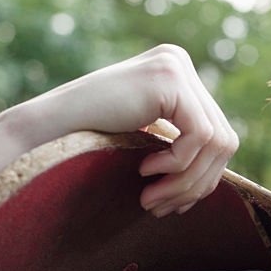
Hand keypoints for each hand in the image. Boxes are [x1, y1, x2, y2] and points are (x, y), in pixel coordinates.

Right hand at [0, 44, 238, 216]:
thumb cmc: (87, 140)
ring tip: (151, 197)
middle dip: (197, 183)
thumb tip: (221, 175)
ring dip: (186, 180)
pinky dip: (178, 164)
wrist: (45, 127)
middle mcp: (180, 62)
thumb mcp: (145, 136)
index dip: (203, 178)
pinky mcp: (169, 78)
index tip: (173, 204)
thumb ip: (181, 143)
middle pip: (224, 138)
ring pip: (217, 141)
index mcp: (178, 75)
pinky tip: (146, 170)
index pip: (218, 134)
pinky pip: (200, 135)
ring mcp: (176, 66)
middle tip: (162, 208)